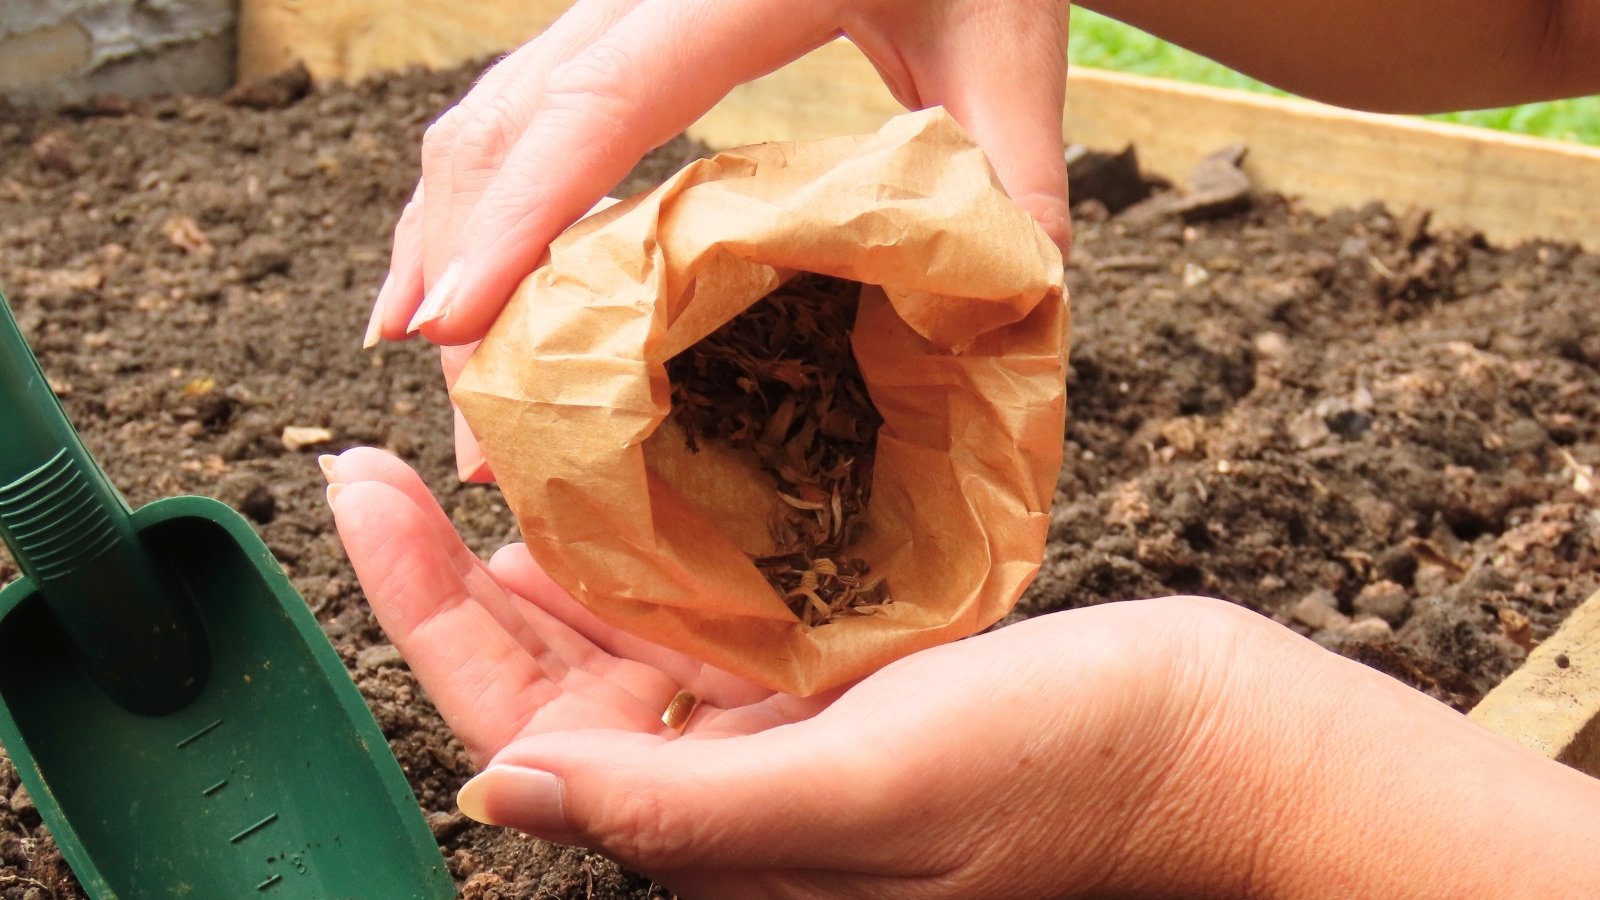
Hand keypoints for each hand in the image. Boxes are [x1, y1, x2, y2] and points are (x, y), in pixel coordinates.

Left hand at [326, 448, 1289, 896]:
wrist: (1214, 745)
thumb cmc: (1073, 773)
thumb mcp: (876, 792)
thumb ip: (690, 810)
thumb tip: (506, 787)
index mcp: (722, 841)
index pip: (528, 728)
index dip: (428, 615)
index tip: (361, 493)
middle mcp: (731, 797)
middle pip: (551, 681)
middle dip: (455, 575)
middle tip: (382, 455)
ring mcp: (780, 737)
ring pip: (621, 641)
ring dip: (541, 552)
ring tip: (480, 454)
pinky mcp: (832, 683)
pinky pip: (709, 614)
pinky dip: (650, 549)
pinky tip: (618, 486)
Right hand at [363, 0, 1072, 351]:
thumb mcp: (1010, 56)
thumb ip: (1015, 184)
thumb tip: (1012, 321)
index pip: (602, 105)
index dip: (521, 217)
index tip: (455, 326)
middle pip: (512, 122)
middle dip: (465, 267)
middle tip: (477, 418)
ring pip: (488, 112)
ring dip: (447, 235)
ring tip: (436, 363)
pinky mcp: (610, 22)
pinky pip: (513, 108)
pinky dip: (474, 197)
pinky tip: (453, 273)